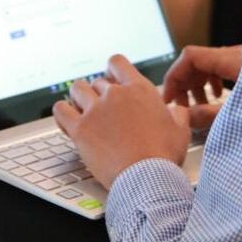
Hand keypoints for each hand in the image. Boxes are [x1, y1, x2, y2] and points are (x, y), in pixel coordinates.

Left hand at [53, 54, 190, 188]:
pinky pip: (60, 110)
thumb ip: (177, 113)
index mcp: (138, 89)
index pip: (116, 62)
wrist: (146, 179)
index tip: (112, 79)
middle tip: (103, 109)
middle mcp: (114, 95)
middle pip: (97, 81)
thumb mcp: (180, 129)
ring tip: (82, 109)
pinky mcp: (80, 129)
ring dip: (79, 97)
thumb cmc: (163, 156)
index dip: (112, 70)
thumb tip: (177, 110)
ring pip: (77, 89)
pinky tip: (66, 118)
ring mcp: (95, 110)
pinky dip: (61, 112)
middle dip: (99, 93)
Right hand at [162, 44, 241, 129]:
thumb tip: (187, 118)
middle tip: (182, 109)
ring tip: (199, 107)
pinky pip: (220, 68)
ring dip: (198, 84)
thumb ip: (212, 115)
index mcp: (232, 60)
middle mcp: (235, 54)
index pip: (190, 57)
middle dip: (185, 84)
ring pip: (208, 65)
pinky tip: (216, 96)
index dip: (174, 76)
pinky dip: (211, 82)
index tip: (169, 99)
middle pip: (197, 61)